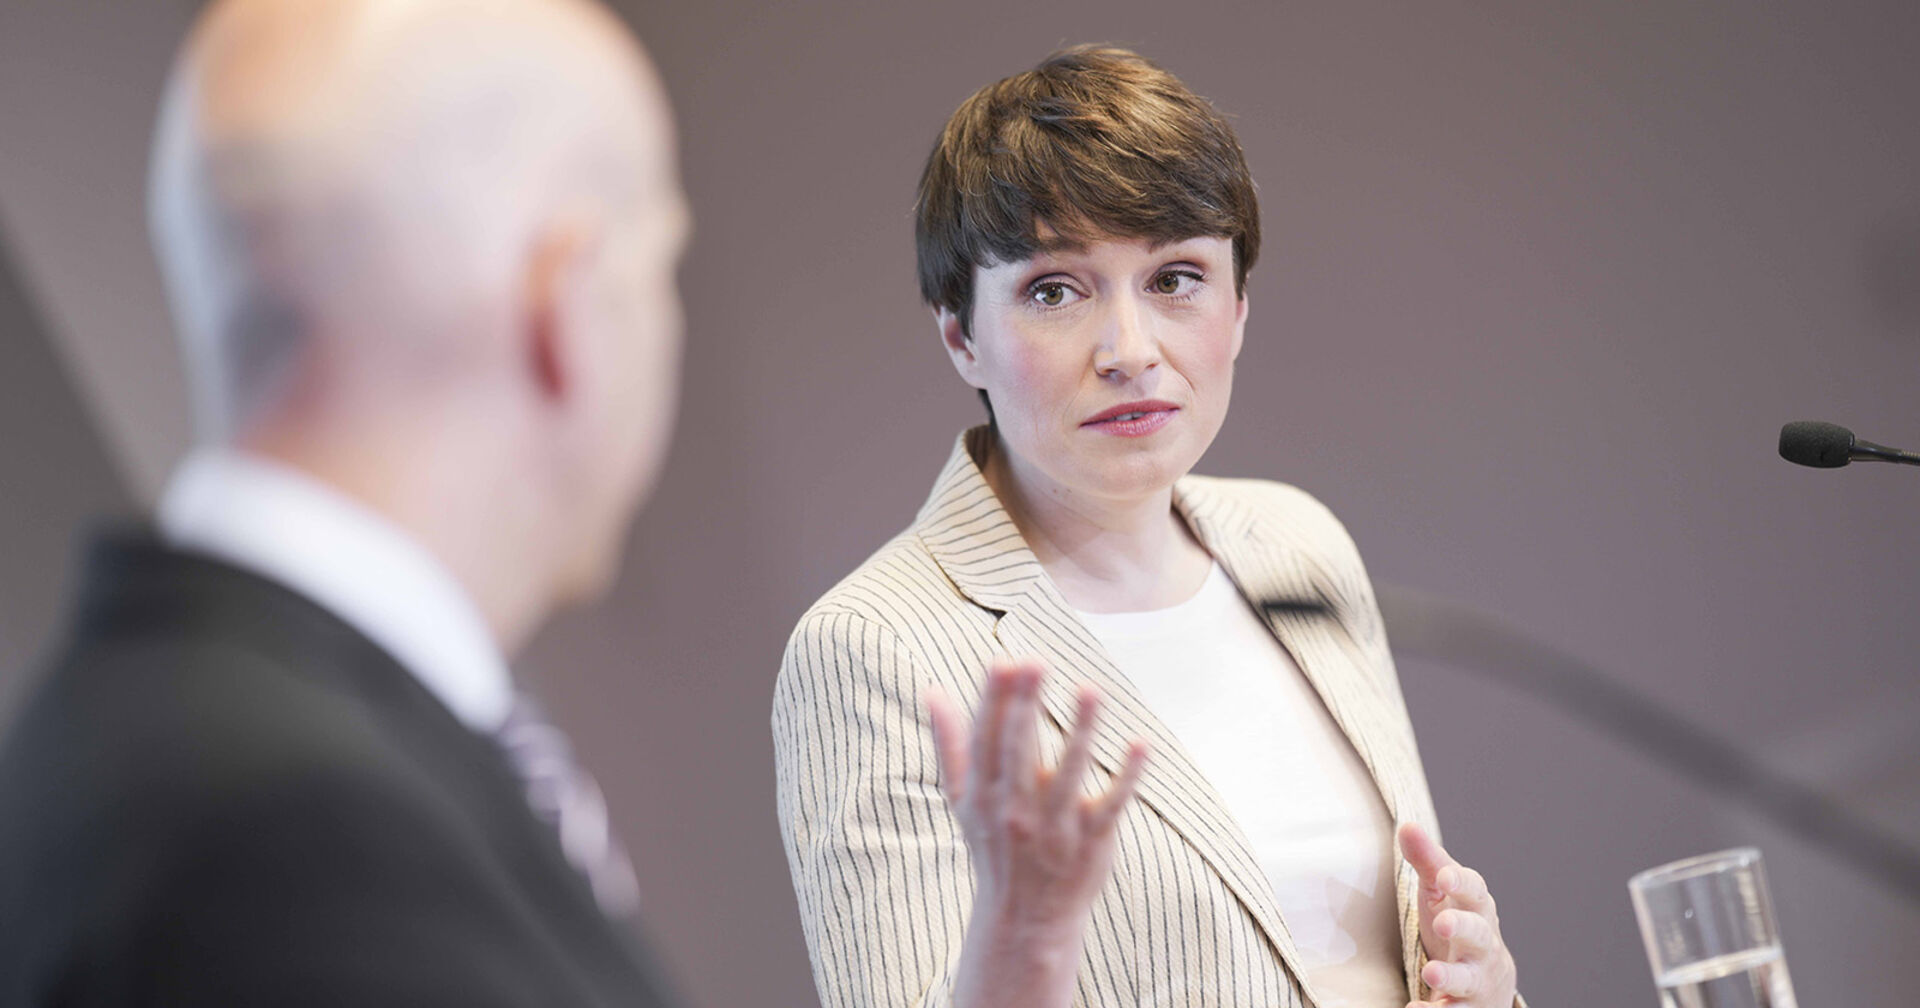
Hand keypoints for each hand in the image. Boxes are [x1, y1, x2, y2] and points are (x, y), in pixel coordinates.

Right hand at [926, 658, 1148, 1007]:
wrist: (1024, 920)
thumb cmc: (994, 848)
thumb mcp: (964, 800)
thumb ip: (951, 742)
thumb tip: (931, 690)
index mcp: (983, 794)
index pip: (988, 739)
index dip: (995, 701)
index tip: (1003, 661)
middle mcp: (1015, 809)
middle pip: (1020, 749)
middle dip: (1026, 706)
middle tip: (1035, 661)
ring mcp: (1055, 826)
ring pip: (1069, 772)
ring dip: (1080, 731)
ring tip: (1090, 689)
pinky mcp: (1092, 841)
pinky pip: (1111, 804)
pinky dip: (1127, 776)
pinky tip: (1140, 743)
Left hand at [1398, 822, 1517, 1007]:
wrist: (1488, 980)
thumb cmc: (1457, 924)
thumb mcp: (1441, 893)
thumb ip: (1427, 861)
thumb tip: (1406, 825)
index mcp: (1477, 908)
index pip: (1475, 891)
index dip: (1460, 883)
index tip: (1443, 875)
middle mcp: (1483, 944)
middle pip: (1479, 935)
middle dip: (1463, 928)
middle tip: (1443, 924)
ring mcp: (1477, 978)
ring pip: (1470, 979)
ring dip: (1451, 976)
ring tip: (1431, 974)